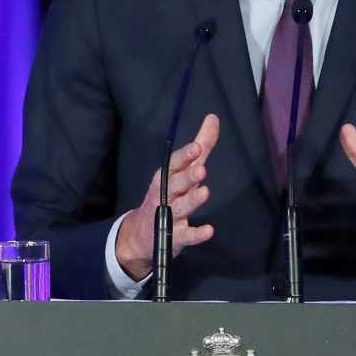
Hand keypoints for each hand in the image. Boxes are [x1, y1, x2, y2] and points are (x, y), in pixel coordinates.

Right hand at [115, 113, 219, 280]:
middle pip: (176, 184)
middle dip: (187, 177)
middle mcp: (165, 195)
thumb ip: (200, 146)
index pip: (174, 164)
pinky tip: (209, 230)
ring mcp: (169, 216)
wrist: (141, 235)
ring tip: (205, 192)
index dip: (185, 156)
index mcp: (166, 177)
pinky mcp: (175, 236)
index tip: (196, 147)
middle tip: (201, 169)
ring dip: (192, 200)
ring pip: (180, 207)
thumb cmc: (167, 195)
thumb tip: (213, 118)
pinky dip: (196, 234)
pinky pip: (186, 236)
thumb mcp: (182, 170)